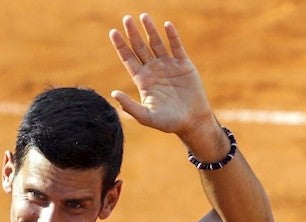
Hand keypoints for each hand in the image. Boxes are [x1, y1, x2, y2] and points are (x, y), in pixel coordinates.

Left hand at [108, 14, 215, 138]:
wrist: (192, 121)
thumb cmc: (169, 122)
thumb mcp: (146, 116)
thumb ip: (130, 106)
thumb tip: (113, 93)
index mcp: (143, 80)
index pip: (128, 59)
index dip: (120, 46)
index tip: (113, 32)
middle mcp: (153, 70)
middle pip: (140, 47)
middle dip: (132, 33)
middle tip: (126, 18)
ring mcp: (168, 66)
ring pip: (157, 43)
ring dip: (150, 30)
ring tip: (143, 16)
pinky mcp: (183, 65)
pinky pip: (176, 47)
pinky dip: (172, 36)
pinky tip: (166, 25)